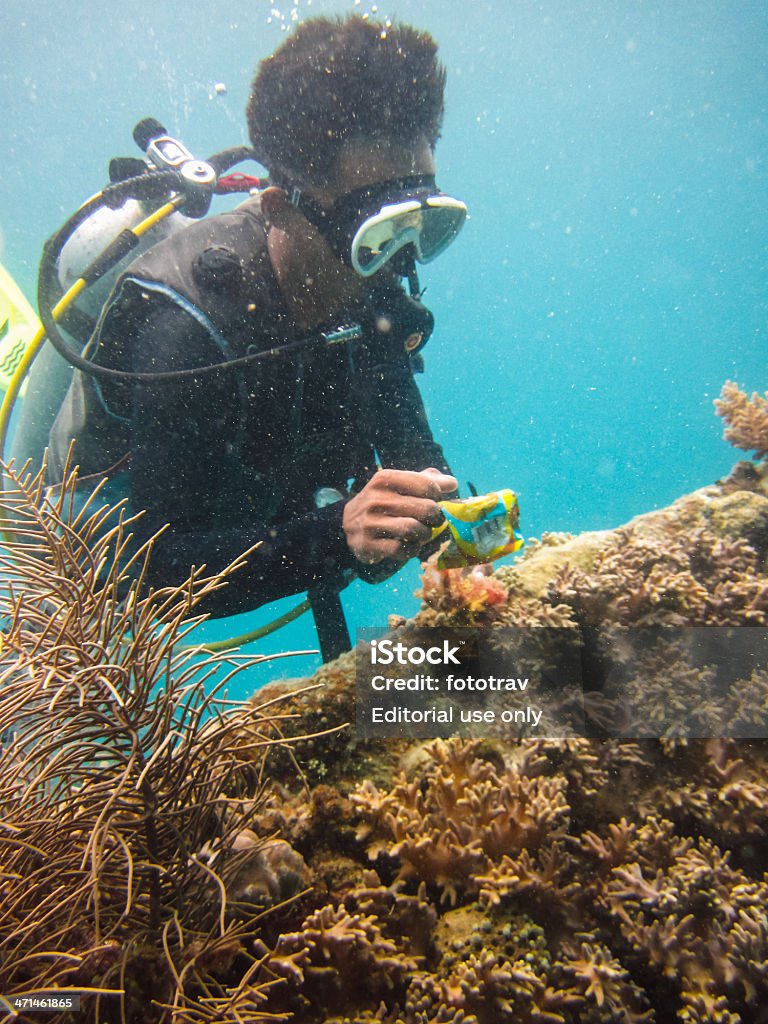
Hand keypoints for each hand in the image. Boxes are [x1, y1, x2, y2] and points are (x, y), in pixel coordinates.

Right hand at [342, 467, 457, 564]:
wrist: (346, 524)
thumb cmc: (383, 502)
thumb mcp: (399, 485)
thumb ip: (426, 480)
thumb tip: (452, 483)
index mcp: (385, 479)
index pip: (427, 485)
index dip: (438, 496)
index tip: (435, 500)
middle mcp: (376, 499)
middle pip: (425, 508)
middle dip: (436, 518)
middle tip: (434, 521)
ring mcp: (370, 522)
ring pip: (414, 529)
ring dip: (425, 534)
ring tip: (422, 533)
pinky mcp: (368, 544)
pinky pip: (401, 549)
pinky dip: (412, 549)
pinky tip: (410, 545)